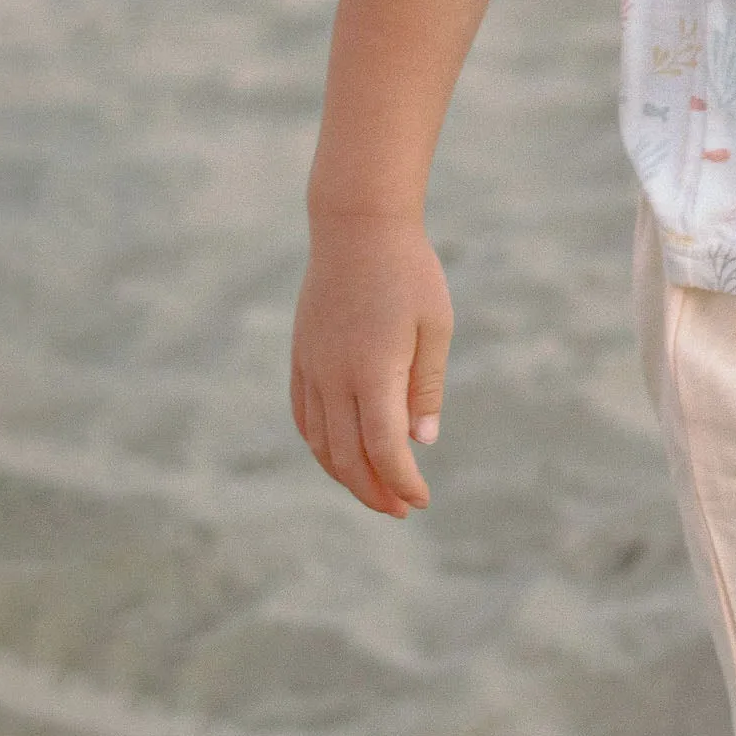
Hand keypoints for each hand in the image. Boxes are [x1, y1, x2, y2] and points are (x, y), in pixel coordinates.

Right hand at [290, 215, 451, 516]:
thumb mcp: (434, 325)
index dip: (401, 481)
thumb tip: (420, 443)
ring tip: (375, 490)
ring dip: (346, 475)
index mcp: (373, 370)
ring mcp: (312, 367)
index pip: (384, 448)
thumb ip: (425, 386)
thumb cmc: (409, 272)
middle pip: (347, 456)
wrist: (357, 227)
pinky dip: (321, 446)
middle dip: (374, 490)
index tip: (422, 500)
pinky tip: (340, 455)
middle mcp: (335, 376)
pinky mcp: (301, 357)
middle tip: (401, 508)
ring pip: (320, 443)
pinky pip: (305, 417)